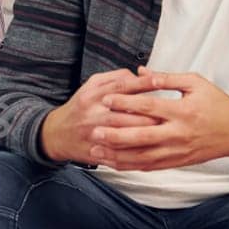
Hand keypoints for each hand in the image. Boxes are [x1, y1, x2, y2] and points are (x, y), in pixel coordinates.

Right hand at [39, 69, 163, 163]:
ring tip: (165, 130)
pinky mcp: (96, 151)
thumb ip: (115, 78)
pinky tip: (152, 149)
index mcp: (93, 95)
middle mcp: (93, 114)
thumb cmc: (80, 107)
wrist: (57, 134)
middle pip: (129, 113)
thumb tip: (138, 75)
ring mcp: (94, 135)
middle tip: (171, 112)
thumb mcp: (91, 85)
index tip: (163, 80)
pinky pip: (120, 153)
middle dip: (153, 113)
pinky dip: (137, 152)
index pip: (123, 86)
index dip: (144, 83)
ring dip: (148, 133)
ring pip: (127, 134)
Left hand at [88, 71, 228, 170]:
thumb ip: (167, 78)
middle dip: (115, 135)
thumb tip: (140, 71)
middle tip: (94, 131)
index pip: (149, 106)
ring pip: (142, 156)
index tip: (106, 99)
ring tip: (95, 150)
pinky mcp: (177, 162)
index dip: (126, 103)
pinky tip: (113, 163)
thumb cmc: (216, 103)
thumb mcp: (196, 83)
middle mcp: (178, 133)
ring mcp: (177, 151)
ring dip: (117, 155)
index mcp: (183, 111)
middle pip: (142, 136)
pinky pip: (150, 167)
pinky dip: (130, 166)